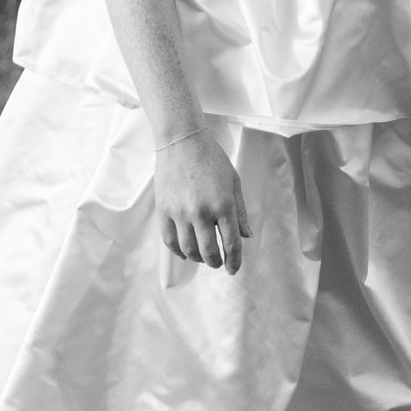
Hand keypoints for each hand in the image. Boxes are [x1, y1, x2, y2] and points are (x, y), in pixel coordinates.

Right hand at [154, 125, 249, 274]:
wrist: (183, 141)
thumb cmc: (212, 159)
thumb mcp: (233, 182)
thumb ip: (240, 211)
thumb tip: (246, 236)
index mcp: (223, 205)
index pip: (231, 244)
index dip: (234, 261)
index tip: (233, 269)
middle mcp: (202, 212)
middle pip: (209, 252)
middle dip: (216, 262)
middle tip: (218, 262)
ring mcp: (180, 212)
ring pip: (189, 250)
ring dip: (198, 258)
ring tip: (202, 256)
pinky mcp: (164, 210)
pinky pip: (170, 240)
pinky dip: (178, 251)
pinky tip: (185, 252)